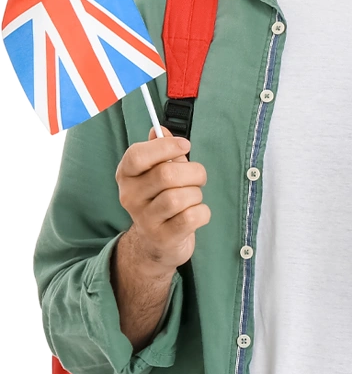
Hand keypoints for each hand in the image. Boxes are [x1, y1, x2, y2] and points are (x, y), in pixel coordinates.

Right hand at [115, 126, 210, 275]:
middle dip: (193, 172)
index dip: (165, 146)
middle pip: (167, 174)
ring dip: (196, 194)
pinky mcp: (163, 238)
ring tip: (193, 198)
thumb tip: (159, 129)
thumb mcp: (157, 172)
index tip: (185, 145)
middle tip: (198, 177)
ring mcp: (145, 220)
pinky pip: (192, 217)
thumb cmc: (161, 199)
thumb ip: (161, 150)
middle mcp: (130, 197)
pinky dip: (202, 212)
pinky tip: (196, 213)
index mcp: (127, 176)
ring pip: (180, 197)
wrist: (155, 244)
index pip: (137, 155)